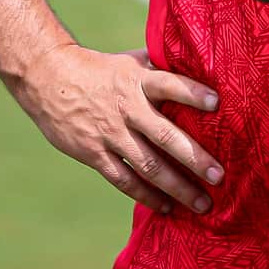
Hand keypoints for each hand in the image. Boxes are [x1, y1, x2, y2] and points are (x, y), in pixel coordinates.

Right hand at [16, 44, 222, 213]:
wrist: (49, 78)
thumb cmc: (101, 69)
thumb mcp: (131, 61)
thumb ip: (162, 67)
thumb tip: (201, 65)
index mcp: (137, 81)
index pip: (169, 84)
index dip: (192, 92)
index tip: (217, 102)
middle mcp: (127, 108)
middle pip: (164, 135)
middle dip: (194, 157)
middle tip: (219, 176)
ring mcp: (110, 134)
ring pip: (148, 165)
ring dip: (177, 186)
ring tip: (202, 204)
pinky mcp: (94, 154)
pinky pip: (124, 179)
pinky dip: (146, 195)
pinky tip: (167, 207)